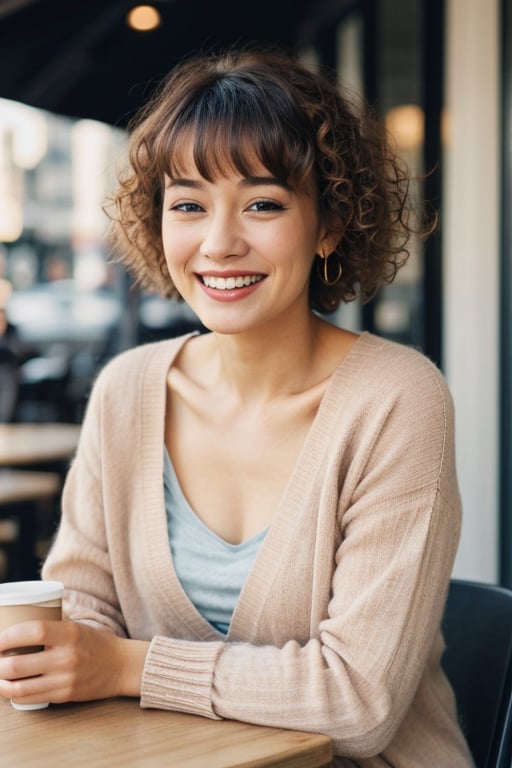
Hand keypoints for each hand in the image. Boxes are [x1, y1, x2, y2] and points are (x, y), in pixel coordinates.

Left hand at [0, 620, 148, 706]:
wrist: (121, 665)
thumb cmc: (95, 642)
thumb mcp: (75, 627)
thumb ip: (50, 627)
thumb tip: (16, 624)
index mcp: (70, 633)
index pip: (33, 631)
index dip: (8, 636)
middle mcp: (67, 657)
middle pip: (18, 664)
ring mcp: (65, 679)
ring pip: (20, 687)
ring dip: (1, 683)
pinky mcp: (64, 695)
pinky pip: (31, 698)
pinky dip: (14, 695)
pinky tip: (9, 688)